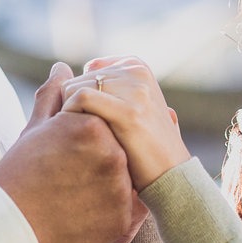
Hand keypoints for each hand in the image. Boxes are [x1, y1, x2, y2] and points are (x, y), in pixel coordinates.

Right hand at [0, 63, 139, 242]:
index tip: (65, 153)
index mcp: (92, 125)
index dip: (83, 139)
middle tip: (70, 176)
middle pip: (118, 149)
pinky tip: (82, 212)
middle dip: (99, 160)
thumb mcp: (35, 129)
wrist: (10, 227)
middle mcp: (113, 154)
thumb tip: (62, 67)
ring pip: (125, 179)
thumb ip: (54, 95)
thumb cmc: (18, 173)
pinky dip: (110, 210)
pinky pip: (127, 209)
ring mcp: (121, 188)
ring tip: (75, 196)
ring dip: (108, 185)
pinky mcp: (124, 219)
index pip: (104, 122)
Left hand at [61, 56, 189, 189]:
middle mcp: (136, 72)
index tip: (89, 121)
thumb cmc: (144, 145)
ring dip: (70, 115)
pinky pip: (81, 98)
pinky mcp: (128, 111)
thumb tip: (81, 68)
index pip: (90, 70)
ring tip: (84, 139)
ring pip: (75, 88)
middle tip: (84, 136)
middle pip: (79, 80)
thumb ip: (112, 84)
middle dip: (74, 108)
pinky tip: (77, 137)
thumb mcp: (133, 105)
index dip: (81, 97)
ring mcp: (135, 90)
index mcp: (136, 67)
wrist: (171, 175)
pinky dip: (70, 115)